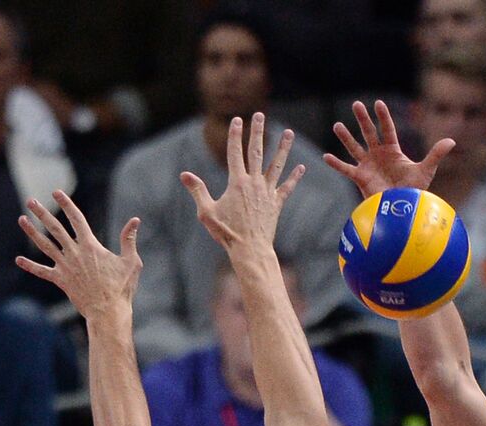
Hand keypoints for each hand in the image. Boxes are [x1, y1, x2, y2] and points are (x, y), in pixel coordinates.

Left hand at [16, 190, 141, 319]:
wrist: (108, 311)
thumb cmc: (122, 288)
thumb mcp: (131, 262)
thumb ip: (129, 240)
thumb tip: (135, 220)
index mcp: (91, 246)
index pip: (76, 219)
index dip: (66, 204)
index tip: (57, 193)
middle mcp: (75, 253)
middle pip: (55, 228)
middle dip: (42, 213)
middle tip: (31, 201)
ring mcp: (66, 266)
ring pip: (45, 245)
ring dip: (32, 231)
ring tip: (22, 219)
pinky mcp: (61, 280)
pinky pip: (42, 272)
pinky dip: (30, 266)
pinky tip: (18, 260)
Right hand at [180, 112, 304, 254]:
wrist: (250, 250)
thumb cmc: (227, 233)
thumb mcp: (206, 212)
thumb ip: (197, 191)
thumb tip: (184, 174)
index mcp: (237, 183)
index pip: (235, 152)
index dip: (235, 135)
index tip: (238, 120)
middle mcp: (254, 183)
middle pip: (256, 152)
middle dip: (258, 132)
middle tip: (260, 115)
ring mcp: (267, 193)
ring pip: (276, 165)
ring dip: (283, 148)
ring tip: (289, 133)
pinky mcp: (276, 204)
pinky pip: (287, 188)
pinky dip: (294, 177)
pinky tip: (301, 167)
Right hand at [324, 100, 454, 199]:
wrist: (402, 210)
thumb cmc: (414, 191)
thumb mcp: (426, 170)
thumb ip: (436, 154)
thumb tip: (452, 140)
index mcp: (393, 151)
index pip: (387, 129)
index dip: (383, 117)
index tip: (378, 103)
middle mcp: (378, 155)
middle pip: (369, 133)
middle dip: (363, 119)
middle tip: (356, 104)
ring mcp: (368, 166)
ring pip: (355, 147)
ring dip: (345, 137)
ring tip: (336, 125)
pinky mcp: (360, 178)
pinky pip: (346, 169)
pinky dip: (336, 164)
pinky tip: (326, 157)